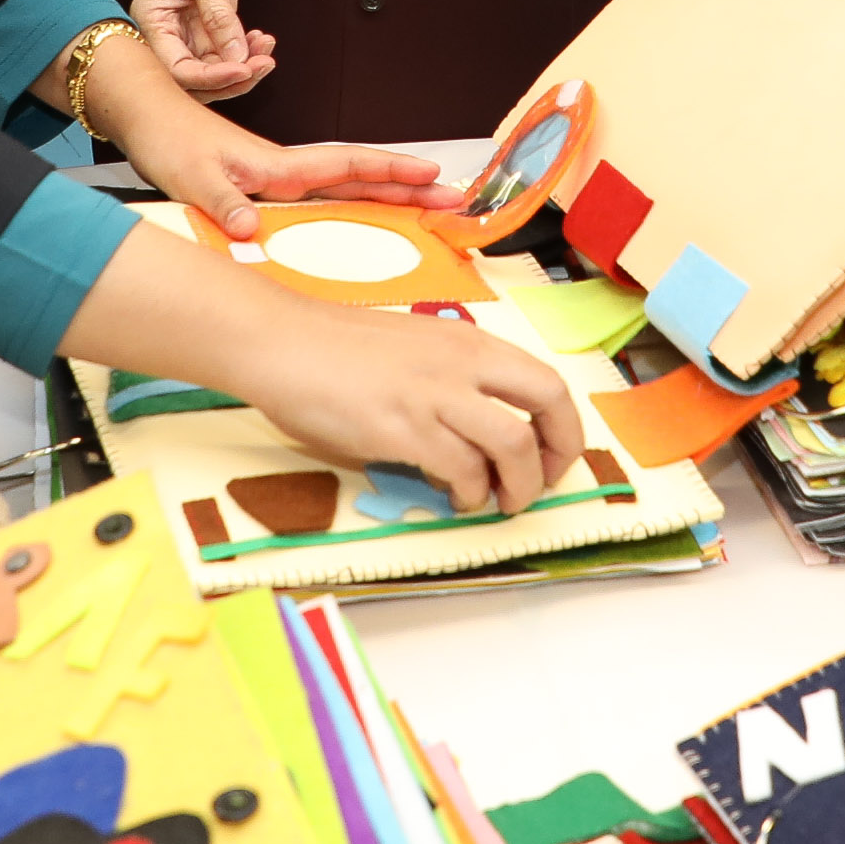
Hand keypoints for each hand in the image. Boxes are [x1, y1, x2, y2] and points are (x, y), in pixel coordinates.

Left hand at [76, 28, 440, 237]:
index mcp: (277, 166)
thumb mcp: (190, 176)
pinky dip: (357, 197)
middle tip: (454, 198)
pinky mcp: (268, 184)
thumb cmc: (168, 141)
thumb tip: (249, 229)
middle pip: (361, 174)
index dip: (389, 171)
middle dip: (409, 186)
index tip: (430, 175)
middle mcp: (287, 169)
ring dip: (389, 191)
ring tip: (429, 203)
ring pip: (348, 182)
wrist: (148, 116)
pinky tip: (369, 209)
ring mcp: (281, 176)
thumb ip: (220, 201)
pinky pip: (326, 193)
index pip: (346, 165)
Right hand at [129, 0, 270, 98]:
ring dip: (245, 66)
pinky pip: (228, 53)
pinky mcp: (211, 28)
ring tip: (268, 49)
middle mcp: (168, 35)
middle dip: (232, 79)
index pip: (176, 70)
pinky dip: (247, 52)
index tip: (242, 69)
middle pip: (196, 79)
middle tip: (263, 65)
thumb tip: (237, 57)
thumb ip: (218, 15)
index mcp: (152, 22)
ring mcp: (190, 33)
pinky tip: (263, 40)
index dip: (209, 78)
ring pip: (215, 70)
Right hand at [228, 293, 585, 517]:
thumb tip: (479, 439)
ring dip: (518, 484)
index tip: (552, 454)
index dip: (563, 424)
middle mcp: (462, 361)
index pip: (545, 379)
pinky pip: (460, 470)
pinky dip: (468, 493)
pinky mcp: (403, 427)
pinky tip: (454, 497)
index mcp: (468, 341)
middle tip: (543, 481)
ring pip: (513, 444)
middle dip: (559, 451)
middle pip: (548, 399)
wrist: (281, 342)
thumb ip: (453, 384)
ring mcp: (434, 393)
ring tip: (500, 502)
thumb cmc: (337, 349)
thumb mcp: (415, 350)